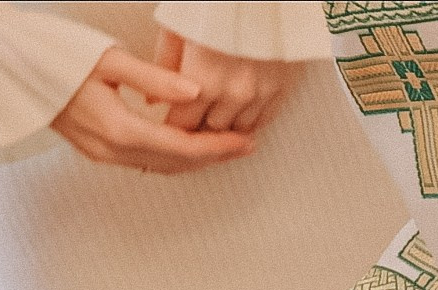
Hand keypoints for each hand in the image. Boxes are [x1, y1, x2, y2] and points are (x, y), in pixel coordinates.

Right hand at [50, 45, 254, 171]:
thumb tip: (196, 92)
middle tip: (245, 146)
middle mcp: (110, 149)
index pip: (182, 147)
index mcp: (117, 128)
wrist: (9, 64)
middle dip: (213, 157)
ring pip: (160, 167)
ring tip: (225, 147)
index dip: (218, 147)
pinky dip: (172, 157)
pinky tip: (188, 145)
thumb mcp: (109, 58)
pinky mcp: (95, 150)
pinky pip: (144, 161)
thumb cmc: (55, 53)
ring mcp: (101, 154)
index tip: (245, 141)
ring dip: (194, 160)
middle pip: (176, 164)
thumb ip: (155, 79)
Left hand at [153, 29, 304, 133]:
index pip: (183, 123)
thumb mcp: (177, 26)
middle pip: (211, 129)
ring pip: (239, 129)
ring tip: (216, 112)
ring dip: (227, 123)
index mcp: (203, 80)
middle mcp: (234, 93)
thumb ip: (166, 66)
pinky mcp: (281, 88)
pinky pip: (264, 118)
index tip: (172, 118)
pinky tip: (239, 108)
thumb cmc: (219, 4)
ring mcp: (260, 93)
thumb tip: (156, 96)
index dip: (174, 123)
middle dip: (200, 124)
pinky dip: (250, 117)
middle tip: (192, 115)